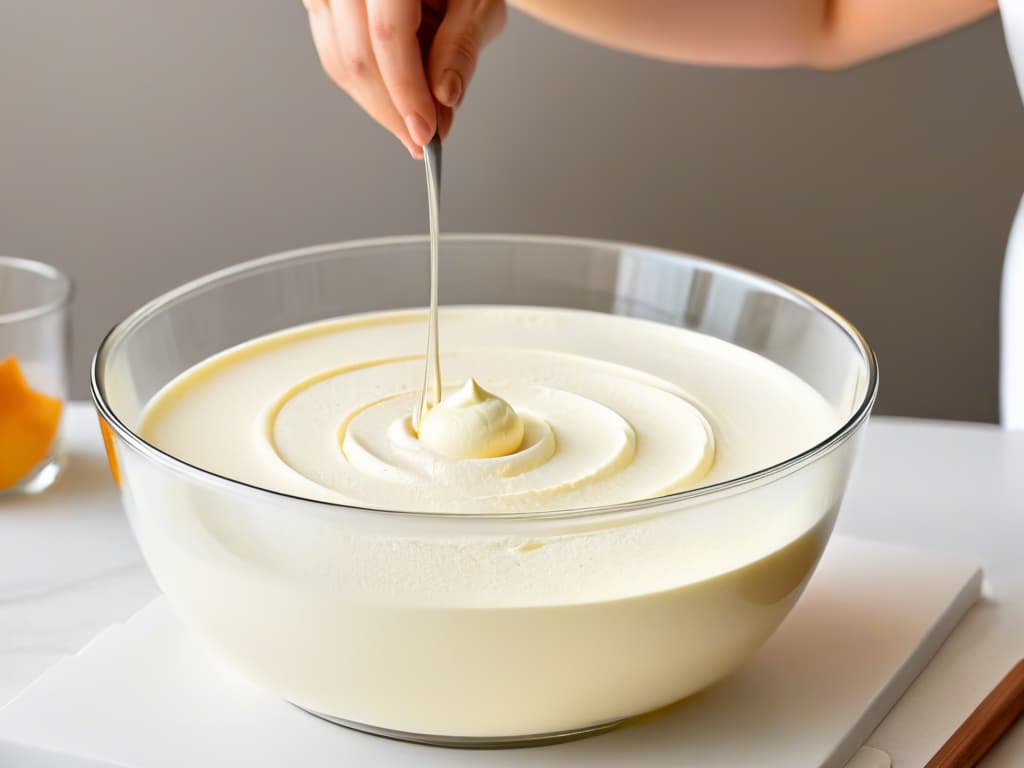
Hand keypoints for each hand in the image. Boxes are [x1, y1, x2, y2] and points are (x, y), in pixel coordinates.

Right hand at [305, 0, 505, 157]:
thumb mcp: (477, 2)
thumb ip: (461, 47)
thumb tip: (445, 97)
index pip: (388, 34)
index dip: (406, 90)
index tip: (424, 131)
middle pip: (358, 55)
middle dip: (391, 109)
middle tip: (420, 138)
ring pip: (340, 62)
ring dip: (377, 103)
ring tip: (412, 119)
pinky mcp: (321, 3)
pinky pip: (334, 55)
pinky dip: (365, 85)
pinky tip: (392, 96)